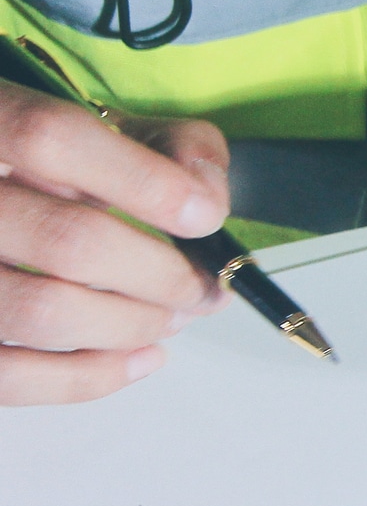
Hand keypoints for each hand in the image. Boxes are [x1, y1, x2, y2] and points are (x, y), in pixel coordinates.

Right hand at [0, 83, 230, 404]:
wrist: (3, 197)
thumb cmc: (59, 166)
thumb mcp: (112, 127)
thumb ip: (172, 145)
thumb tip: (207, 201)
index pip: (51, 140)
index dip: (143, 182)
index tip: (205, 217)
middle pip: (65, 240)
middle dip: (161, 274)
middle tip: (203, 287)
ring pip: (42, 311)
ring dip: (132, 325)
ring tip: (174, 316)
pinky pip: (11, 375)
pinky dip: (87, 378)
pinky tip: (139, 358)